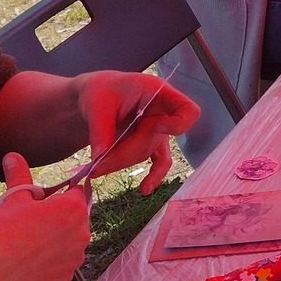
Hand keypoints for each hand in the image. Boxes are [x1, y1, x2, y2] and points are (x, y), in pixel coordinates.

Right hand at [0, 154, 92, 280]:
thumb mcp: (13, 199)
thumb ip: (20, 175)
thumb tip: (13, 156)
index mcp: (73, 209)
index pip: (76, 192)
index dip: (60, 193)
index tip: (45, 200)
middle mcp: (81, 234)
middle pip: (76, 217)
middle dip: (59, 217)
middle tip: (32, 222)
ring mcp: (74, 259)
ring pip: (70, 241)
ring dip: (57, 239)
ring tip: (29, 241)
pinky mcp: (65, 278)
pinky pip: (62, 263)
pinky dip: (51, 260)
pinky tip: (30, 260)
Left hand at [77, 73, 195, 192]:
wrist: (94, 97)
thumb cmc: (98, 92)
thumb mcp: (96, 104)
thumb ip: (101, 129)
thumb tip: (101, 158)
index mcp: (157, 92)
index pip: (187, 110)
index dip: (178, 123)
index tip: (155, 126)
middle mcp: (163, 111)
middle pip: (156, 139)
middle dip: (125, 153)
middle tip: (96, 165)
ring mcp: (158, 128)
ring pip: (147, 153)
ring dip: (123, 162)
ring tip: (96, 168)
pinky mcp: (151, 142)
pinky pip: (159, 162)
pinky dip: (153, 176)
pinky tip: (144, 189)